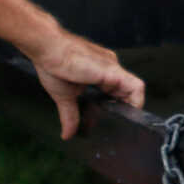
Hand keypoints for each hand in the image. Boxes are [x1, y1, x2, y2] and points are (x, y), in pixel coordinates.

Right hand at [28, 26, 144, 138]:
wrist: (48, 48)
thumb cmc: (53, 64)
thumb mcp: (64, 97)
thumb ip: (70, 116)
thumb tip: (66, 134)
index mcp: (100, 72)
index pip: (118, 90)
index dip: (119, 105)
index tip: (113, 118)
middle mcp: (110, 68)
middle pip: (128, 91)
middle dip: (126, 109)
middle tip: (120, 123)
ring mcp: (113, 68)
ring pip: (135, 89)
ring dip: (133, 106)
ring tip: (126, 120)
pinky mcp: (112, 71)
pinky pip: (135, 87)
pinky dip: (135, 101)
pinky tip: (128, 113)